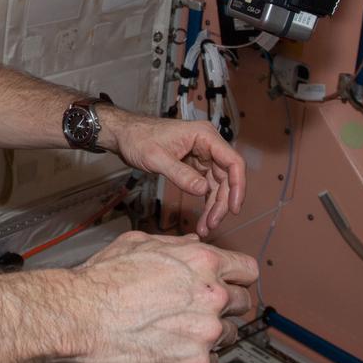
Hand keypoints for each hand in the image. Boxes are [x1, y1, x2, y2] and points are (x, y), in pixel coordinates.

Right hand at [66, 231, 257, 362]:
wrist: (81, 317)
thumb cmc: (103, 280)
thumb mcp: (139, 243)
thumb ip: (176, 244)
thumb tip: (194, 244)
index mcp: (202, 262)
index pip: (247, 270)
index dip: (237, 277)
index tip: (230, 284)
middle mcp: (211, 296)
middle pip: (241, 303)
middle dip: (224, 305)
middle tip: (197, 309)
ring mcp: (205, 332)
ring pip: (228, 334)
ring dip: (210, 332)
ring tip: (177, 328)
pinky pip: (212, 362)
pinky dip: (195, 357)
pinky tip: (171, 346)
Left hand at [110, 113, 245, 236]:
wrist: (124, 135)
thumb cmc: (137, 138)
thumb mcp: (156, 158)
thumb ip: (180, 174)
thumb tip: (203, 189)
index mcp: (204, 135)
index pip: (233, 161)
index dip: (238, 186)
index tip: (234, 208)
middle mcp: (207, 144)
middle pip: (227, 177)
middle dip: (222, 202)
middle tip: (212, 224)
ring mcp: (202, 155)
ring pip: (218, 185)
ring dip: (214, 206)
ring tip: (206, 227)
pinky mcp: (194, 165)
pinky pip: (206, 186)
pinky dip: (205, 202)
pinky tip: (203, 218)